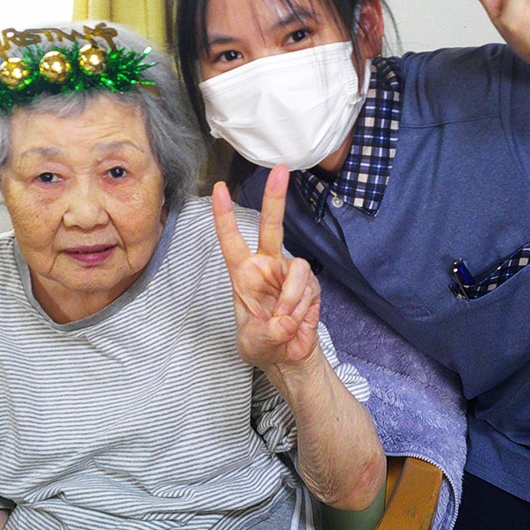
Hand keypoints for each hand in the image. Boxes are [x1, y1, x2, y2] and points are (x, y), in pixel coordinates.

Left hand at [211, 165, 320, 371]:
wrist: (288, 358)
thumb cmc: (262, 344)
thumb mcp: (252, 343)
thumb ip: (267, 333)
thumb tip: (286, 320)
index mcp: (243, 274)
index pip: (231, 239)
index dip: (224, 214)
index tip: (219, 188)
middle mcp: (267, 267)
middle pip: (271, 226)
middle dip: (275, 198)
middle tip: (281, 170)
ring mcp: (289, 274)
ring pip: (296, 267)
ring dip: (292, 297)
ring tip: (285, 320)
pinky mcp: (310, 286)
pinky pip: (308, 286)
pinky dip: (302, 306)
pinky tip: (297, 320)